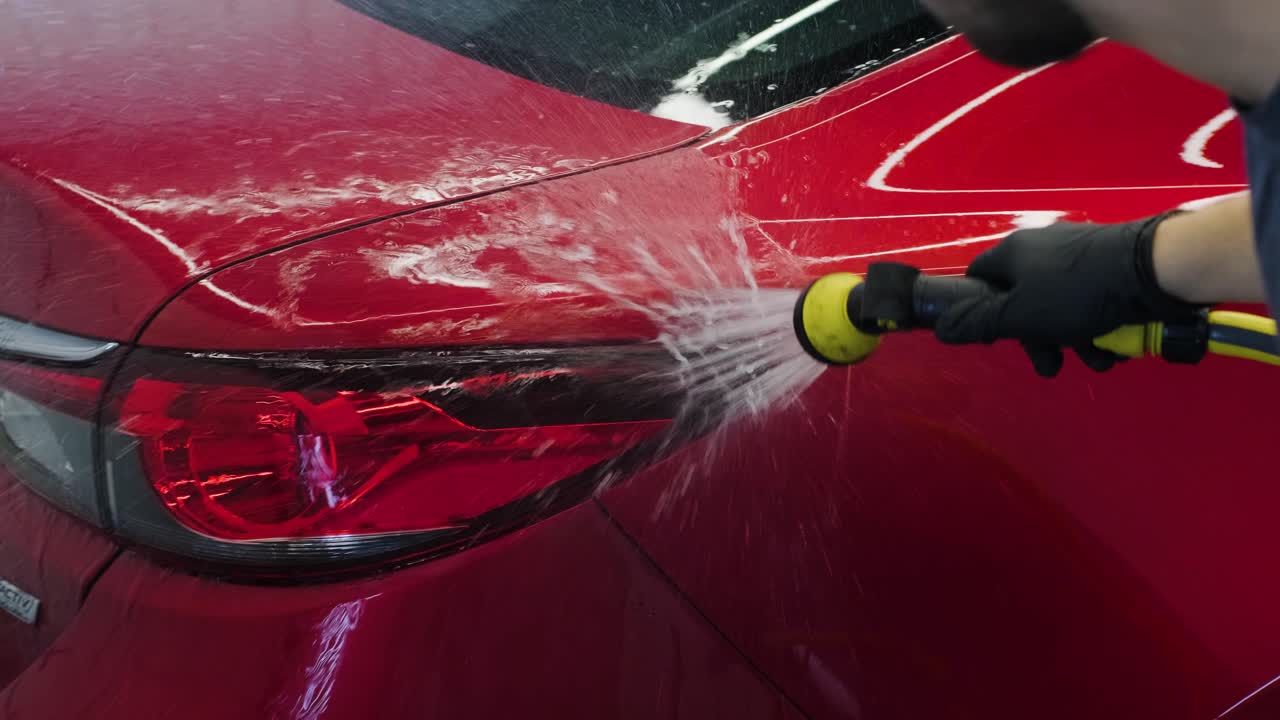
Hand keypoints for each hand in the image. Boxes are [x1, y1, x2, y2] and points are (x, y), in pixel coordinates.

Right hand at [934, 214, 1203, 376]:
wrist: (1154, 270)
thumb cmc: (1076, 293)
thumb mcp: (1019, 315)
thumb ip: (978, 323)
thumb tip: (940, 330)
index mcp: (1013, 254)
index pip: (979, 279)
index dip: (980, 310)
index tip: (994, 337)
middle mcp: (1042, 250)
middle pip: (1023, 301)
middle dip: (1038, 340)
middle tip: (1051, 364)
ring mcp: (1078, 256)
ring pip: (1062, 307)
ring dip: (1074, 341)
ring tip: (1096, 360)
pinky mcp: (1110, 266)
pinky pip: (1092, 302)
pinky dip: (1099, 327)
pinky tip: (1114, 347)